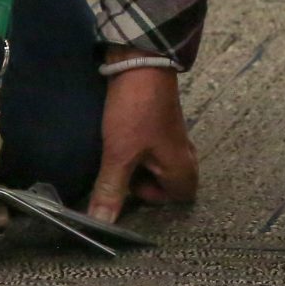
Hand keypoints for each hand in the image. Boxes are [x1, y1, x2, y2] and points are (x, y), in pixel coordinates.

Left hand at [88, 66, 198, 222]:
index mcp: (182, 166)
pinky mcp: (159, 124)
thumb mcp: (119, 154)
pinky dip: (133, 149)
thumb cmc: (136, 110)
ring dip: (134, 164)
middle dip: (139, 181)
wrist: (140, 61)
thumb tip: (101, 224)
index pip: (176, 200)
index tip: (129, 187)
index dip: (151, 199)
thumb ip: (111, 190)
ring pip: (153, 165)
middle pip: (163, 184)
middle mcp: (183, 154)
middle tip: (120, 169)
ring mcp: (172, 138)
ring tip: (115, 153)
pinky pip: (148, 148)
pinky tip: (116, 139)